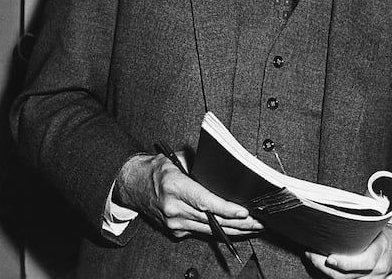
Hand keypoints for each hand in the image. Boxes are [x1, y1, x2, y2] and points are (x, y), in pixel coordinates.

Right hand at [114, 152, 263, 237]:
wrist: (131, 186)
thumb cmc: (156, 169)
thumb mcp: (176, 158)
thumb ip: (199, 163)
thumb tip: (222, 166)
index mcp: (174, 187)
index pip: (205, 201)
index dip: (226, 208)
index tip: (244, 211)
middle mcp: (174, 209)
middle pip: (212, 220)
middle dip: (239, 222)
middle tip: (260, 220)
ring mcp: (174, 224)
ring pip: (210, 230)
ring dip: (235, 230)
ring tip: (255, 226)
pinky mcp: (176, 232)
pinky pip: (203, 232)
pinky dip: (221, 231)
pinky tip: (238, 229)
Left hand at [304, 224, 391, 277]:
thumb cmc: (385, 233)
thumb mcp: (380, 223)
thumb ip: (368, 217)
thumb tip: (351, 202)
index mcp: (381, 251)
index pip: (364, 262)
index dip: (345, 263)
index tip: (329, 258)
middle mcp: (376, 270)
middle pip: (348, 276)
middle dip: (325, 267)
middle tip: (310, 254)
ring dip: (324, 271)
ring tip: (311, 256)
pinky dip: (331, 274)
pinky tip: (320, 264)